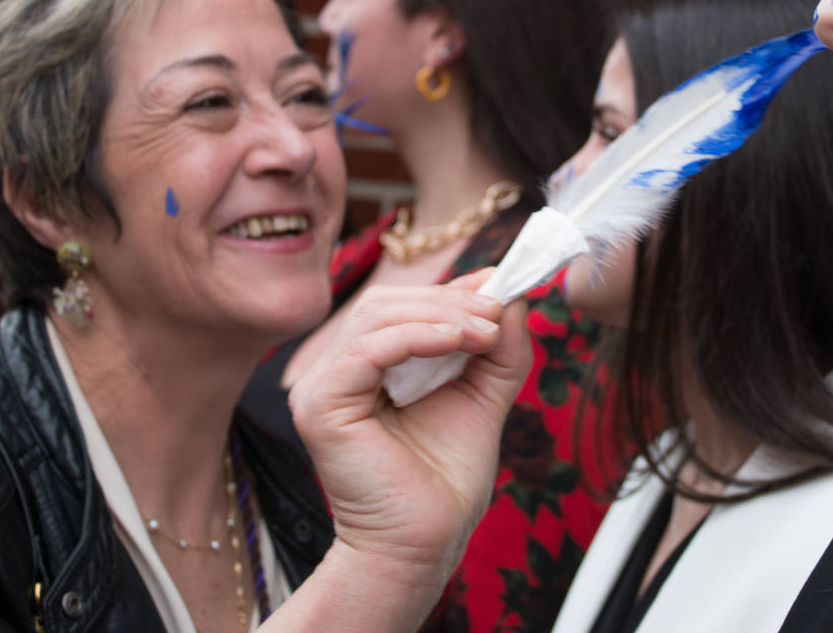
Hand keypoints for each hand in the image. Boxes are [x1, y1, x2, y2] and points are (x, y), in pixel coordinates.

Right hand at [287, 270, 530, 588]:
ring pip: (377, 316)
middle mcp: (337, 370)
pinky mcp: (320, 405)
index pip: (403, 306)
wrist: (424, 545)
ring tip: (487, 330)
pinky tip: (458, 341)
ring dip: (442, 314)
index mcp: (367, 366)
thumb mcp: (482, 399)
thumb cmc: (444, 483)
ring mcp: (322, 385)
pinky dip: (416, 336)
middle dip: (451, 300)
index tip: (502, 286)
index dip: (452, 290)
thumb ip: (498, 350)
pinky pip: (366, 350)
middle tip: (499, 311)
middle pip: (387, 302)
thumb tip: (512, 295)